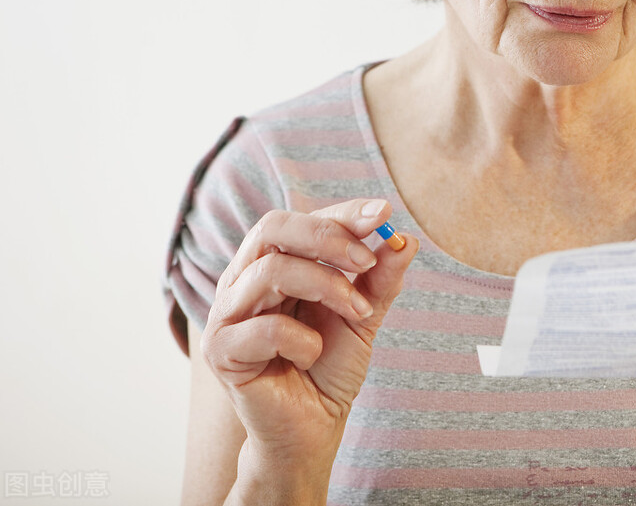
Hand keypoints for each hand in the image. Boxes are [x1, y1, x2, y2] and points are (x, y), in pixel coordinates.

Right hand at [201, 199, 417, 466]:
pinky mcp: (221, 353)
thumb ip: (380, 278)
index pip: (301, 220)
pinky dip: (302, 340)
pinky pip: (264, 328)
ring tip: (357, 313)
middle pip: (272, 228)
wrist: (314, 427)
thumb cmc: (330, 365)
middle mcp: (243, 280)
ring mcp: (227, 314)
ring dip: (327, 287)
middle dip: (328, 238)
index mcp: (272, 263)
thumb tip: (407, 239)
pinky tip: (311, 356)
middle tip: (368, 261)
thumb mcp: (363, 315)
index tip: (383, 215)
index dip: (341, 213)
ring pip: (271, 271)